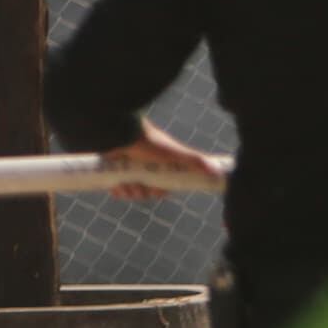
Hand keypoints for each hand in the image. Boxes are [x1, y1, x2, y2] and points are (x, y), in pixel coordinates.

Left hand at [103, 125, 225, 201]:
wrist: (120, 134)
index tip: (160, 192)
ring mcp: (125, 165)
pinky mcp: (110, 166)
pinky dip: (116, 190)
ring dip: (129, 192)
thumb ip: (196, 161)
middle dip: (143, 193)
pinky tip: (116, 188)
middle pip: (145, 189)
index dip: (161, 191)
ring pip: (129, 188)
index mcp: (158, 163)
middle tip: (139, 188)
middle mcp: (142, 164)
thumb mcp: (175, 153)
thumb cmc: (149, 142)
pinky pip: (113, 185)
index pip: (162, 184)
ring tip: (126, 185)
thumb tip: (217, 171)